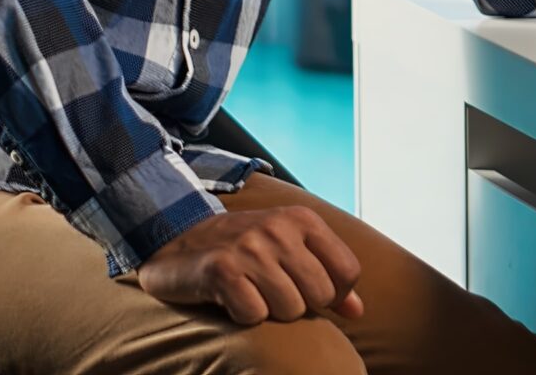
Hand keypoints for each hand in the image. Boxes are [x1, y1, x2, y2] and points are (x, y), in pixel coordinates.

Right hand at [135, 207, 364, 323]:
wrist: (177, 240)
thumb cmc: (243, 250)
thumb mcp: (290, 250)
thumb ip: (328, 277)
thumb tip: (358, 312)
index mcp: (302, 219)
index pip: (348, 272)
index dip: (334, 294)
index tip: (308, 292)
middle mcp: (279, 228)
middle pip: (320, 295)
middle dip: (300, 304)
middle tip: (272, 291)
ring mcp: (250, 247)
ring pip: (290, 309)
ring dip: (270, 310)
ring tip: (251, 291)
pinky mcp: (223, 270)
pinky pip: (255, 315)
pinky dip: (243, 315)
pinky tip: (231, 298)